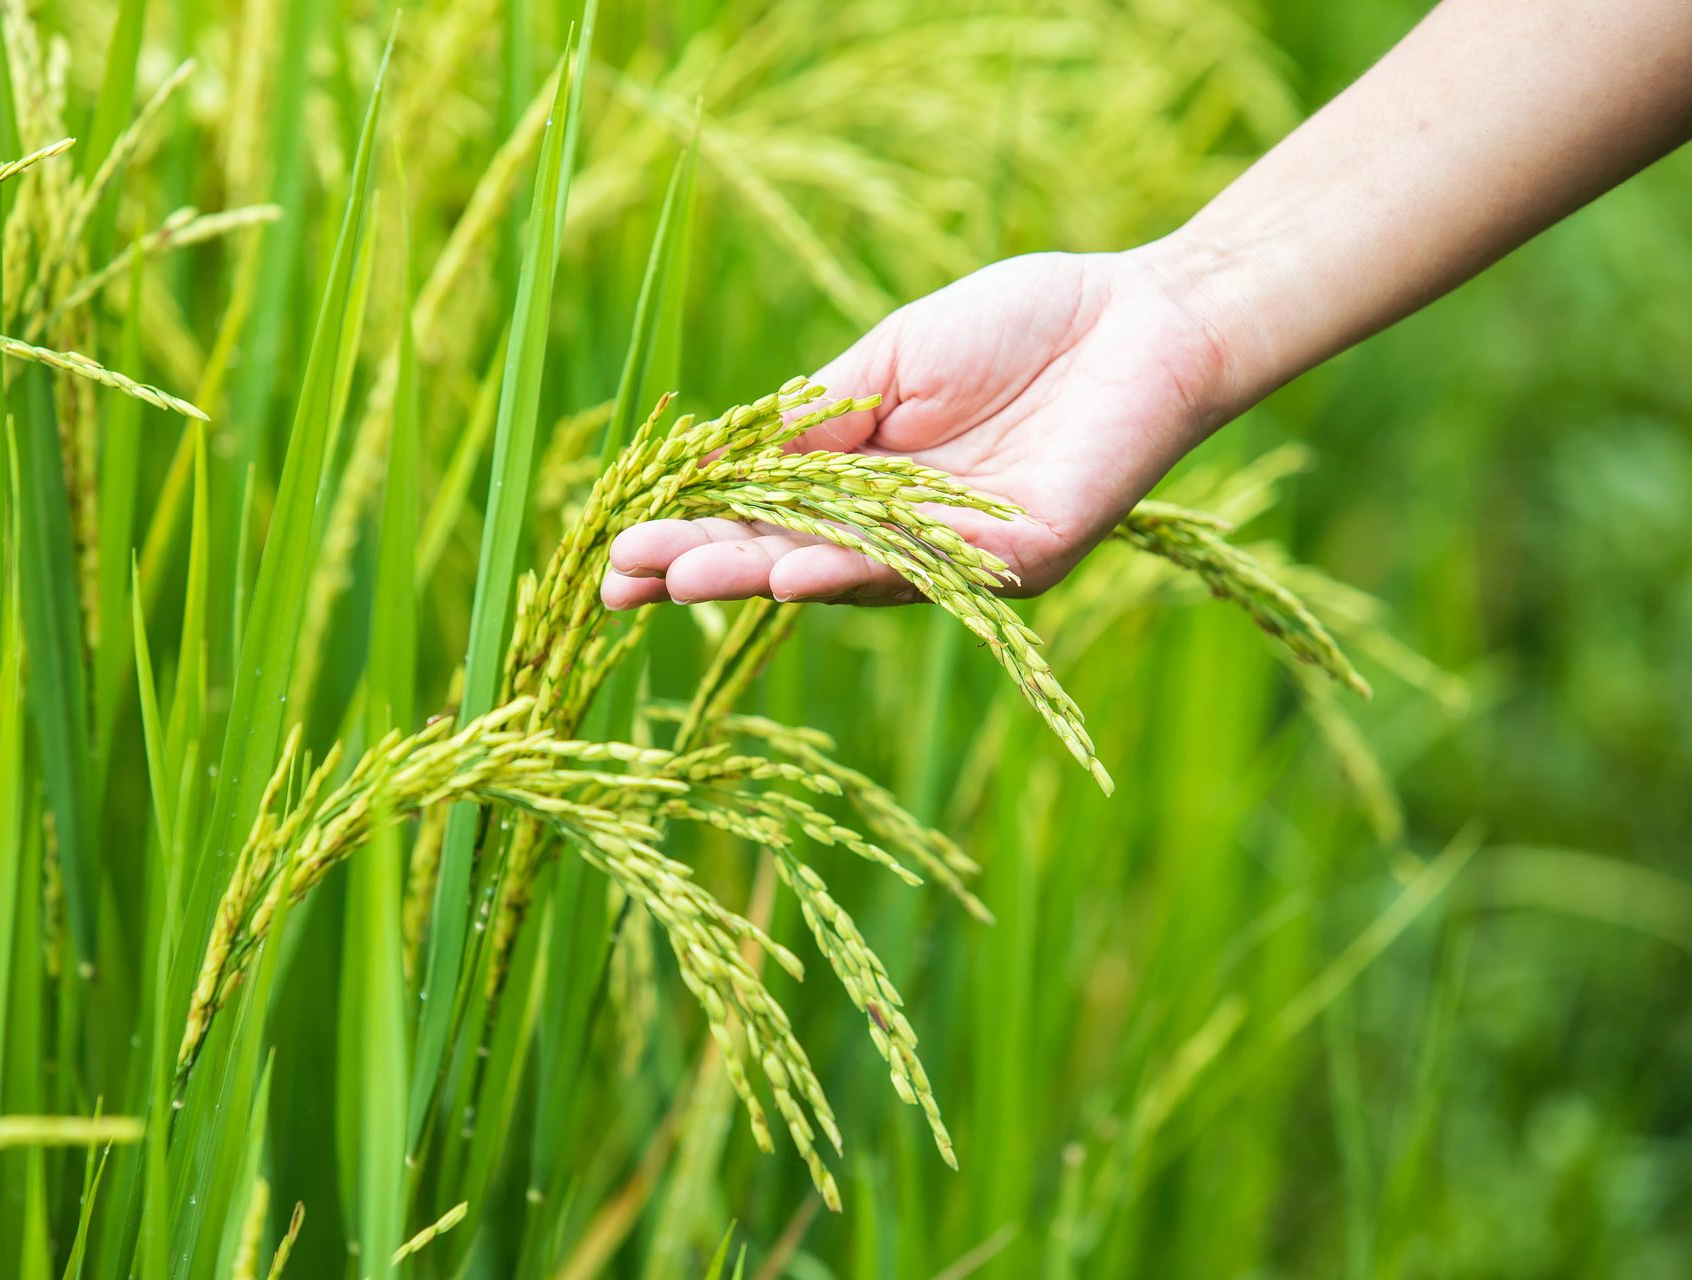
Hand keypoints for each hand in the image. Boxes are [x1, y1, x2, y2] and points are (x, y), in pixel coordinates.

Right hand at [601, 248, 1240, 607]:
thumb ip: (819, 419)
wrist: (1144, 315)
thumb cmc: (1018, 327)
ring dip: (763, 577)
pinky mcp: (1024, 554)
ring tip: (685, 581)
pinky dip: (861, 571)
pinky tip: (794, 571)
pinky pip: (935, 569)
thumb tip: (722, 464)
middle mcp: (907, 535)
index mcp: (868, 486)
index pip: (762, 522)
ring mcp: (962, 555)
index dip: (691, 537)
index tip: (616, 553)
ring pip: (851, 574)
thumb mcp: (892, 364)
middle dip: (706, 568)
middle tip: (624, 580)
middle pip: (791, 559)